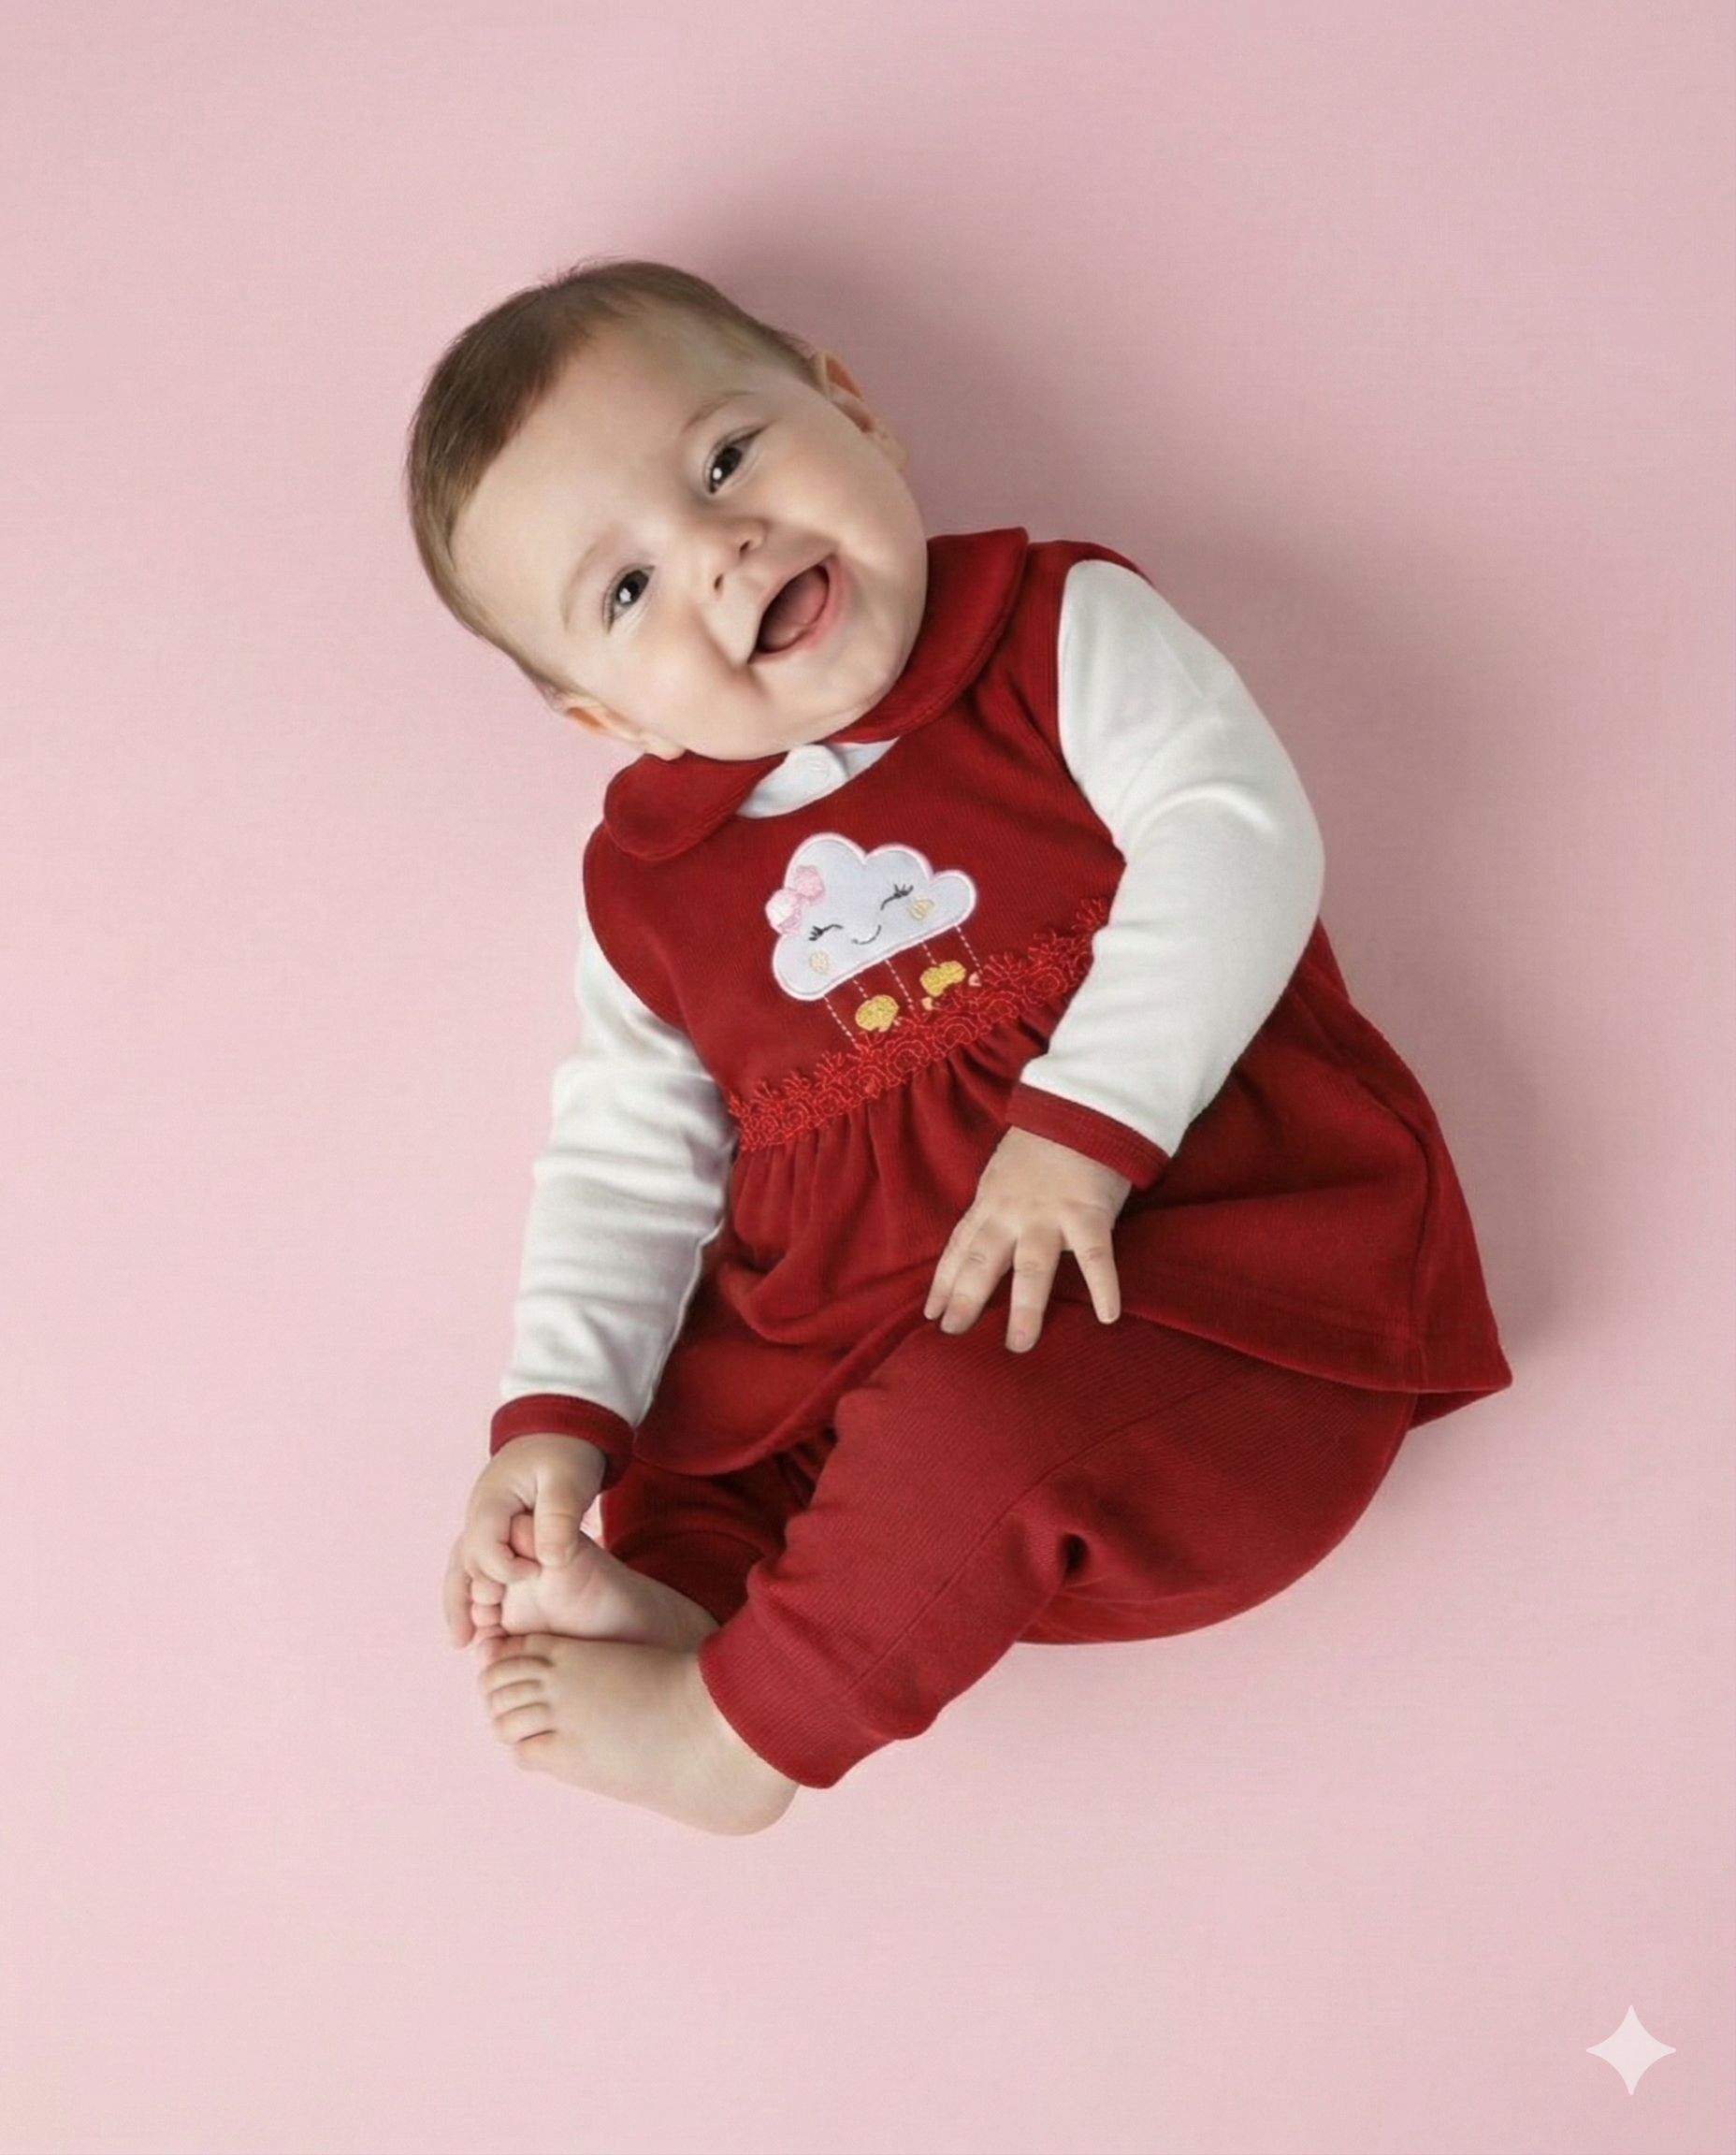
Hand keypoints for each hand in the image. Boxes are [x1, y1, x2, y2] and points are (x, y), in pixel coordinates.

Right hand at [442, 1433, 605, 1645]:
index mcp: (494, 1500)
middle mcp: (480, 1513)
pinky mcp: (495, 1529)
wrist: (560, 1428)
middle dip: (465, 1600)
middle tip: (467, 1639)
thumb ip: (559, 1518)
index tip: (535, 1573)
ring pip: (462, 1566)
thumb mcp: (569, 1480)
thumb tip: (550, 1562)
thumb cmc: (566, 1452)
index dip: (507, 1568)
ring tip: (461, 1641)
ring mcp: (483, 1521)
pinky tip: (478, 1618)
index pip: (485, 1546)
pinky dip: (473, 1589)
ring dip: (460, 1601)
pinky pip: (477, 1563)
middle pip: (463, 1562)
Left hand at [924, 1127, 1130, 1352]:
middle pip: (984, 1261)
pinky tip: (1107, 1316)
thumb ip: (996, 1206)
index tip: (929, 1314)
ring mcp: (1049, 1214)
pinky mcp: (1088, 1212)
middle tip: (951, 1335)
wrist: (1081, 1107)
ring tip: (1019, 1345)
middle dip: (966, 1299)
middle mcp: (1012, 1212)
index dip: (943, 1281)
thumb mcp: (1003, 1172)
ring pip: (1032, 1266)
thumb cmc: (1044, 1142)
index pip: (960, 1247)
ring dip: (1025, 1307)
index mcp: (991, 1202)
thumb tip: (987, 1241)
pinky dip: (1103, 1286)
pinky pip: (1096, 1256)